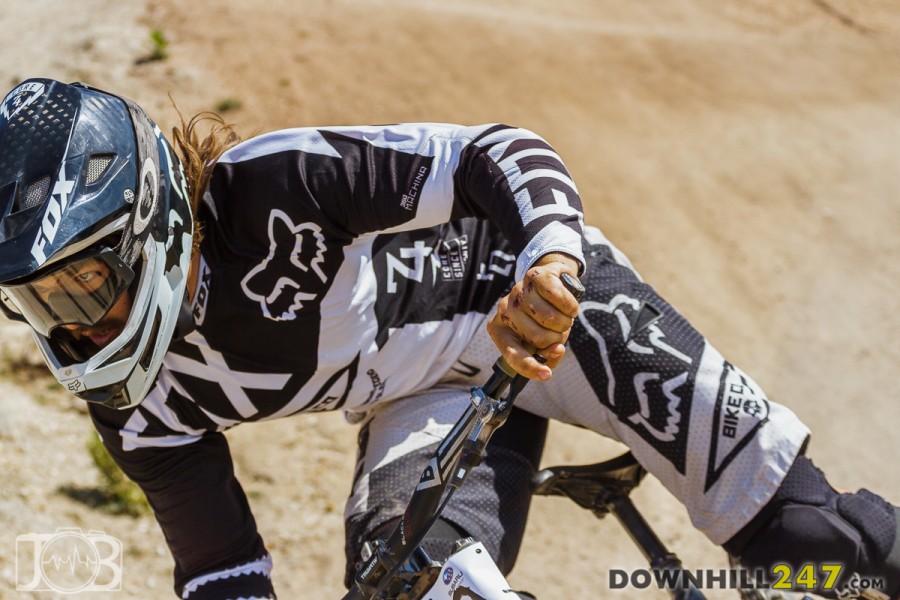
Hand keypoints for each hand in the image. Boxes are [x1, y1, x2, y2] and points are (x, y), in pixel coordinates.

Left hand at [487, 253, 580, 379]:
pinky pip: (558, 298)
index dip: (530, 367)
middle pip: (538, 338)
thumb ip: (548, 354)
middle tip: (558, 329)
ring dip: (565, 321)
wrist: (552, 281)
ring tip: (562, 316)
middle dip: (556, 338)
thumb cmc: (545, 317)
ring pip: (550, 319)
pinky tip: (568, 305)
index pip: (512, 354)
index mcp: (500, 330)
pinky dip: (570, 306)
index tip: (547, 375)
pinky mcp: (534, 276)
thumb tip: (557, 350)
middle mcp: (504, 310)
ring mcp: (517, 291)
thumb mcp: (544, 341)